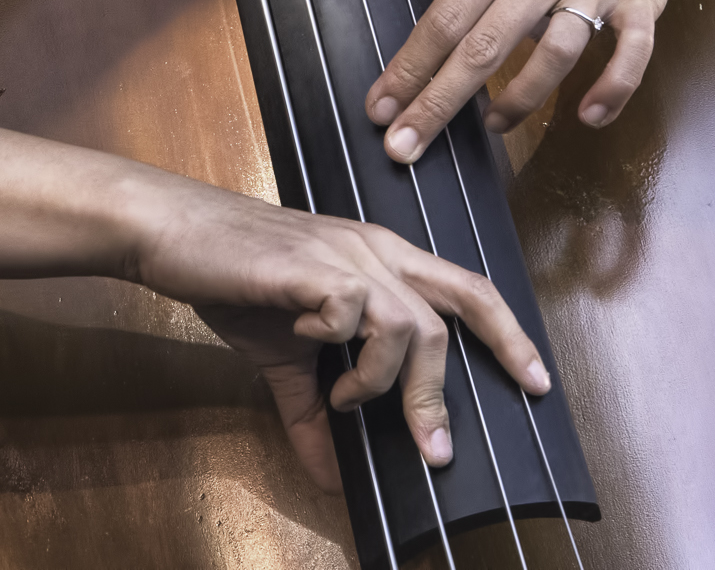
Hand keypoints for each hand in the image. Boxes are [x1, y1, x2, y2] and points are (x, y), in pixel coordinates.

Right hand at [127, 176, 551, 490]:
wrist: (177, 234)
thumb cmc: (238, 280)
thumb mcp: (283, 358)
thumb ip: (314, 413)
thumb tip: (330, 480)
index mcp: (382, 260)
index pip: (468, 290)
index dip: (508, 335)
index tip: (537, 383)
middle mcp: (377, 250)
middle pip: (455, 309)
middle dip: (448, 388)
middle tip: (437, 448)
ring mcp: (347, 254)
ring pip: (410, 323)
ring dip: (383, 379)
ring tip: (345, 398)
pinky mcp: (311, 265)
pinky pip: (353, 313)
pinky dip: (338, 347)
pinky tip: (305, 343)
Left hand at [328, 0, 714, 167]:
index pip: (447, 16)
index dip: (409, 67)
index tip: (378, 107)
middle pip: (488, 49)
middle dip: (441, 105)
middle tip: (405, 149)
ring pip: (558, 58)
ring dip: (520, 101)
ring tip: (491, 126)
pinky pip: (634, 52)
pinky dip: (614, 89)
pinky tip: (586, 116)